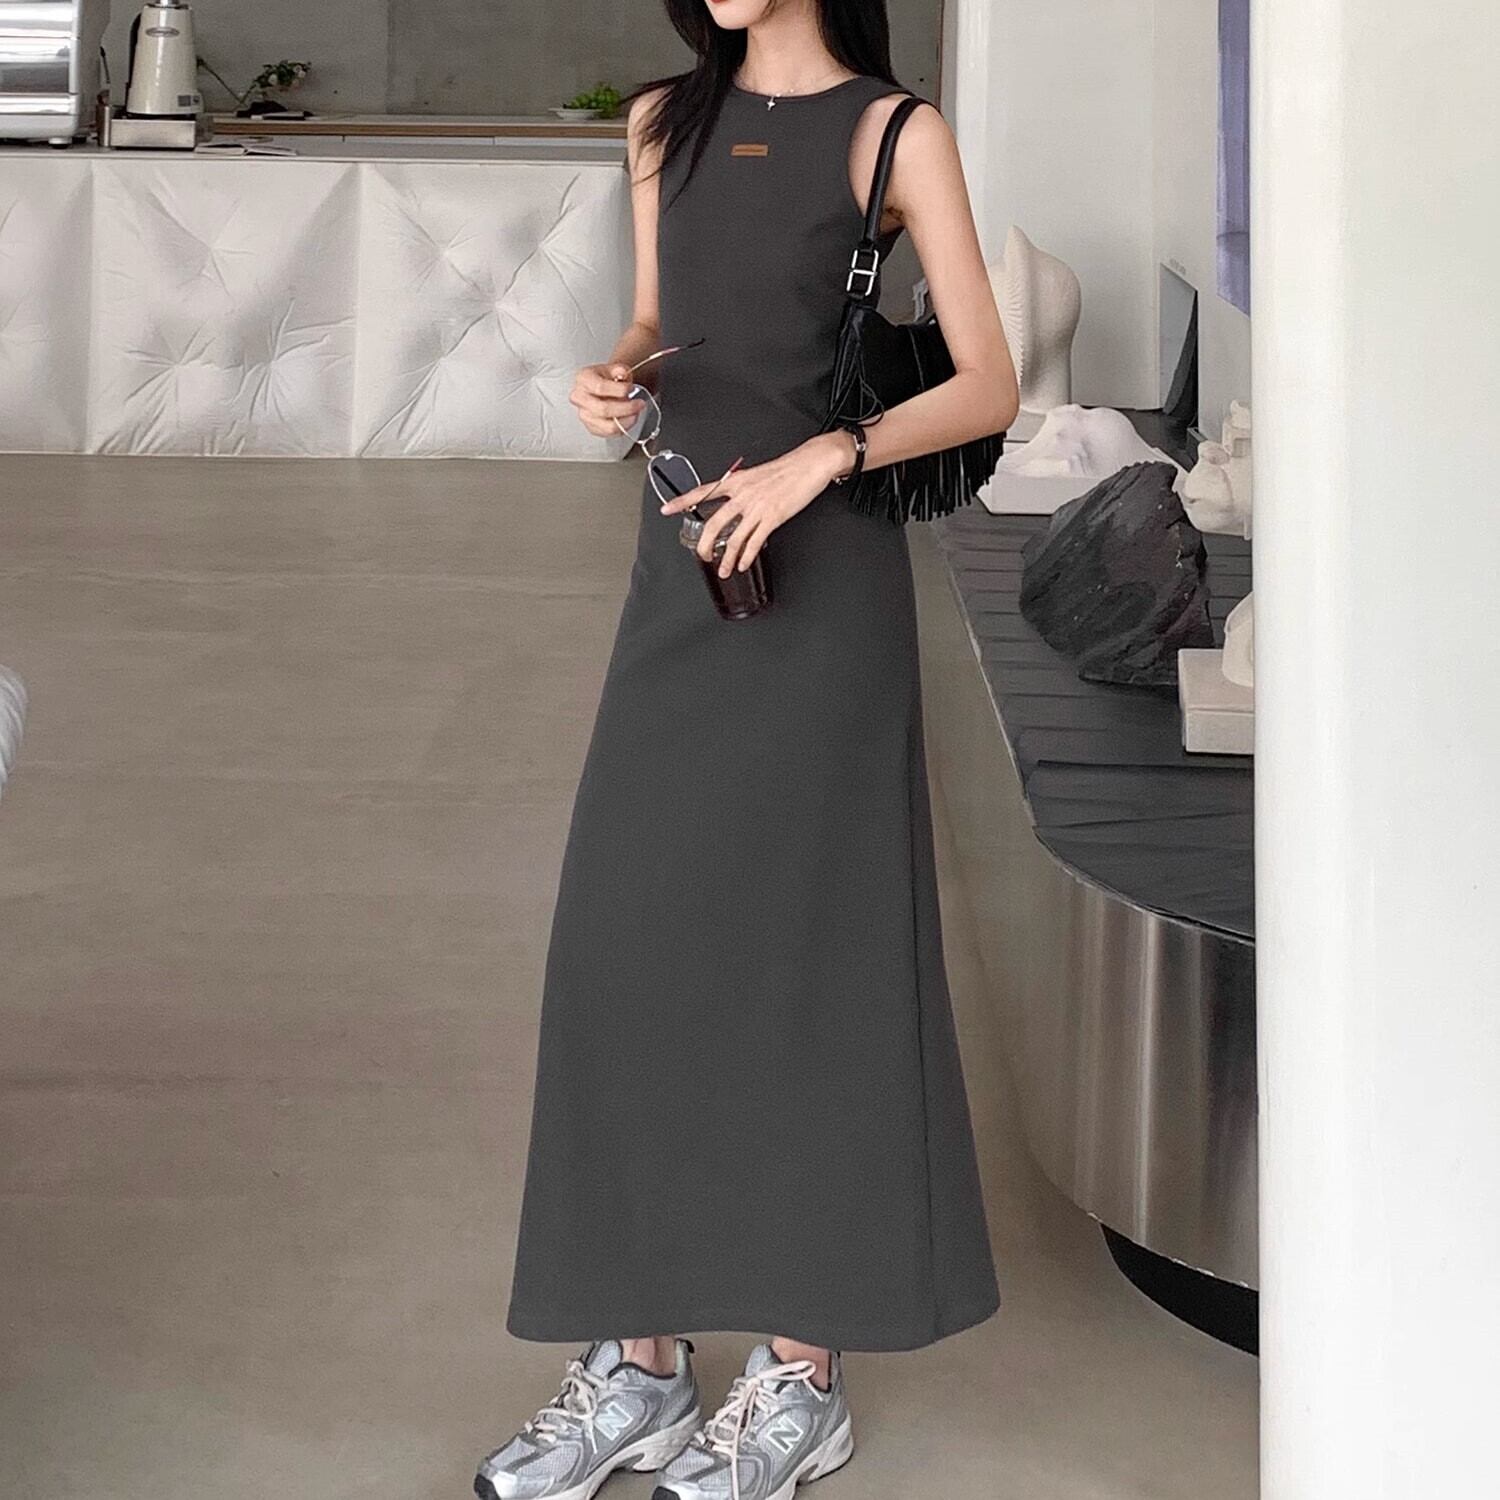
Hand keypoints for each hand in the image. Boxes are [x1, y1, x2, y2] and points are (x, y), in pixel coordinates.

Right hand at [570, 362, 644, 437]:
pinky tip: (629, 419)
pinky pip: (609, 433)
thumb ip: (619, 370)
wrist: (602, 387)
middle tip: (639, 404)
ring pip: (607, 425)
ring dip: (626, 420)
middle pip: (603, 409)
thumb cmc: (607, 378)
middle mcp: (580, 398)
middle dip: (626, 408)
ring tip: (636, 413)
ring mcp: (584, 414)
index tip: (631, 388)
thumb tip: (622, 373)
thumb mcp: (614, 368)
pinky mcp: (591, 427)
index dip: (618, 390)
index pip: (600, 387)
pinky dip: (623, 428)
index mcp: (583, 379)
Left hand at [659, 433, 854, 577]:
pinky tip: (743, 564)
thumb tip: (733, 501)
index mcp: (736, 480)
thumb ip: (741, 488)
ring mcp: (756, 507)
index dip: (682, 501)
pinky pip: (754, 543)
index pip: (702, 491)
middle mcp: (742, 494)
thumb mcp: (756, 474)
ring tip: (724, 570)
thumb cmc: (786, 468)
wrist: (809, 463)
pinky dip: (746, 557)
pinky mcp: (772, 518)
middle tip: (702, 556)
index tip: (666, 509)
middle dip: (704, 544)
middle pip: (714, 523)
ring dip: (726, 559)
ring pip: (733, 539)